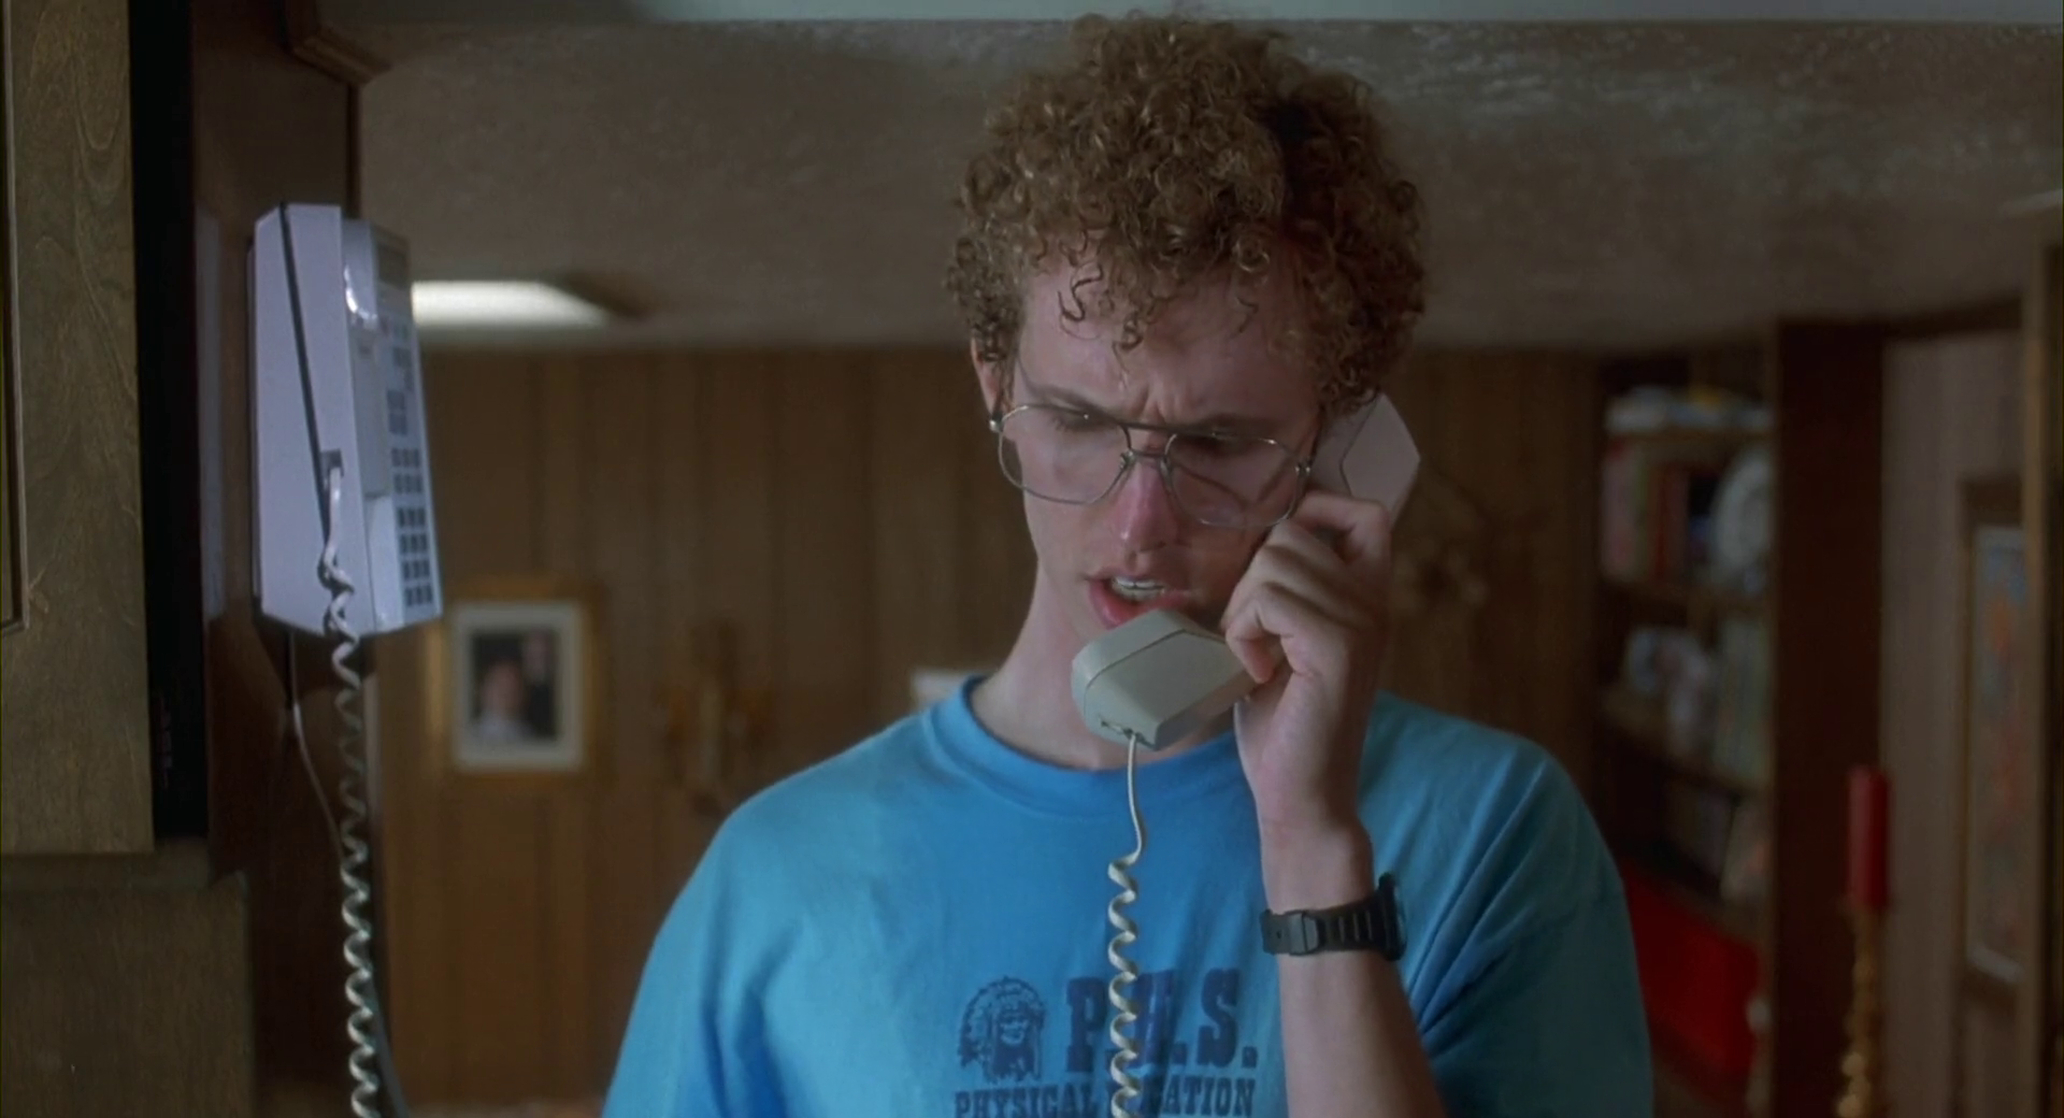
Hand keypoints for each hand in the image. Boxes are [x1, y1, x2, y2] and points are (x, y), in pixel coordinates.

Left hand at [1221, 490, 1394, 835]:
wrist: (1301, 797)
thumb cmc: (1283, 726)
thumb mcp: (1283, 644)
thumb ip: (1283, 596)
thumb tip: (1250, 548)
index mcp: (1366, 600)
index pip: (1366, 514)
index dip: (1318, 508)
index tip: (1278, 555)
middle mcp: (1373, 605)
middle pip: (1293, 533)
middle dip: (1250, 579)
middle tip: (1251, 638)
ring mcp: (1360, 624)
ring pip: (1273, 561)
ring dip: (1242, 609)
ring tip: (1253, 657)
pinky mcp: (1337, 648)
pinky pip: (1269, 600)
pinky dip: (1244, 632)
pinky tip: (1255, 671)